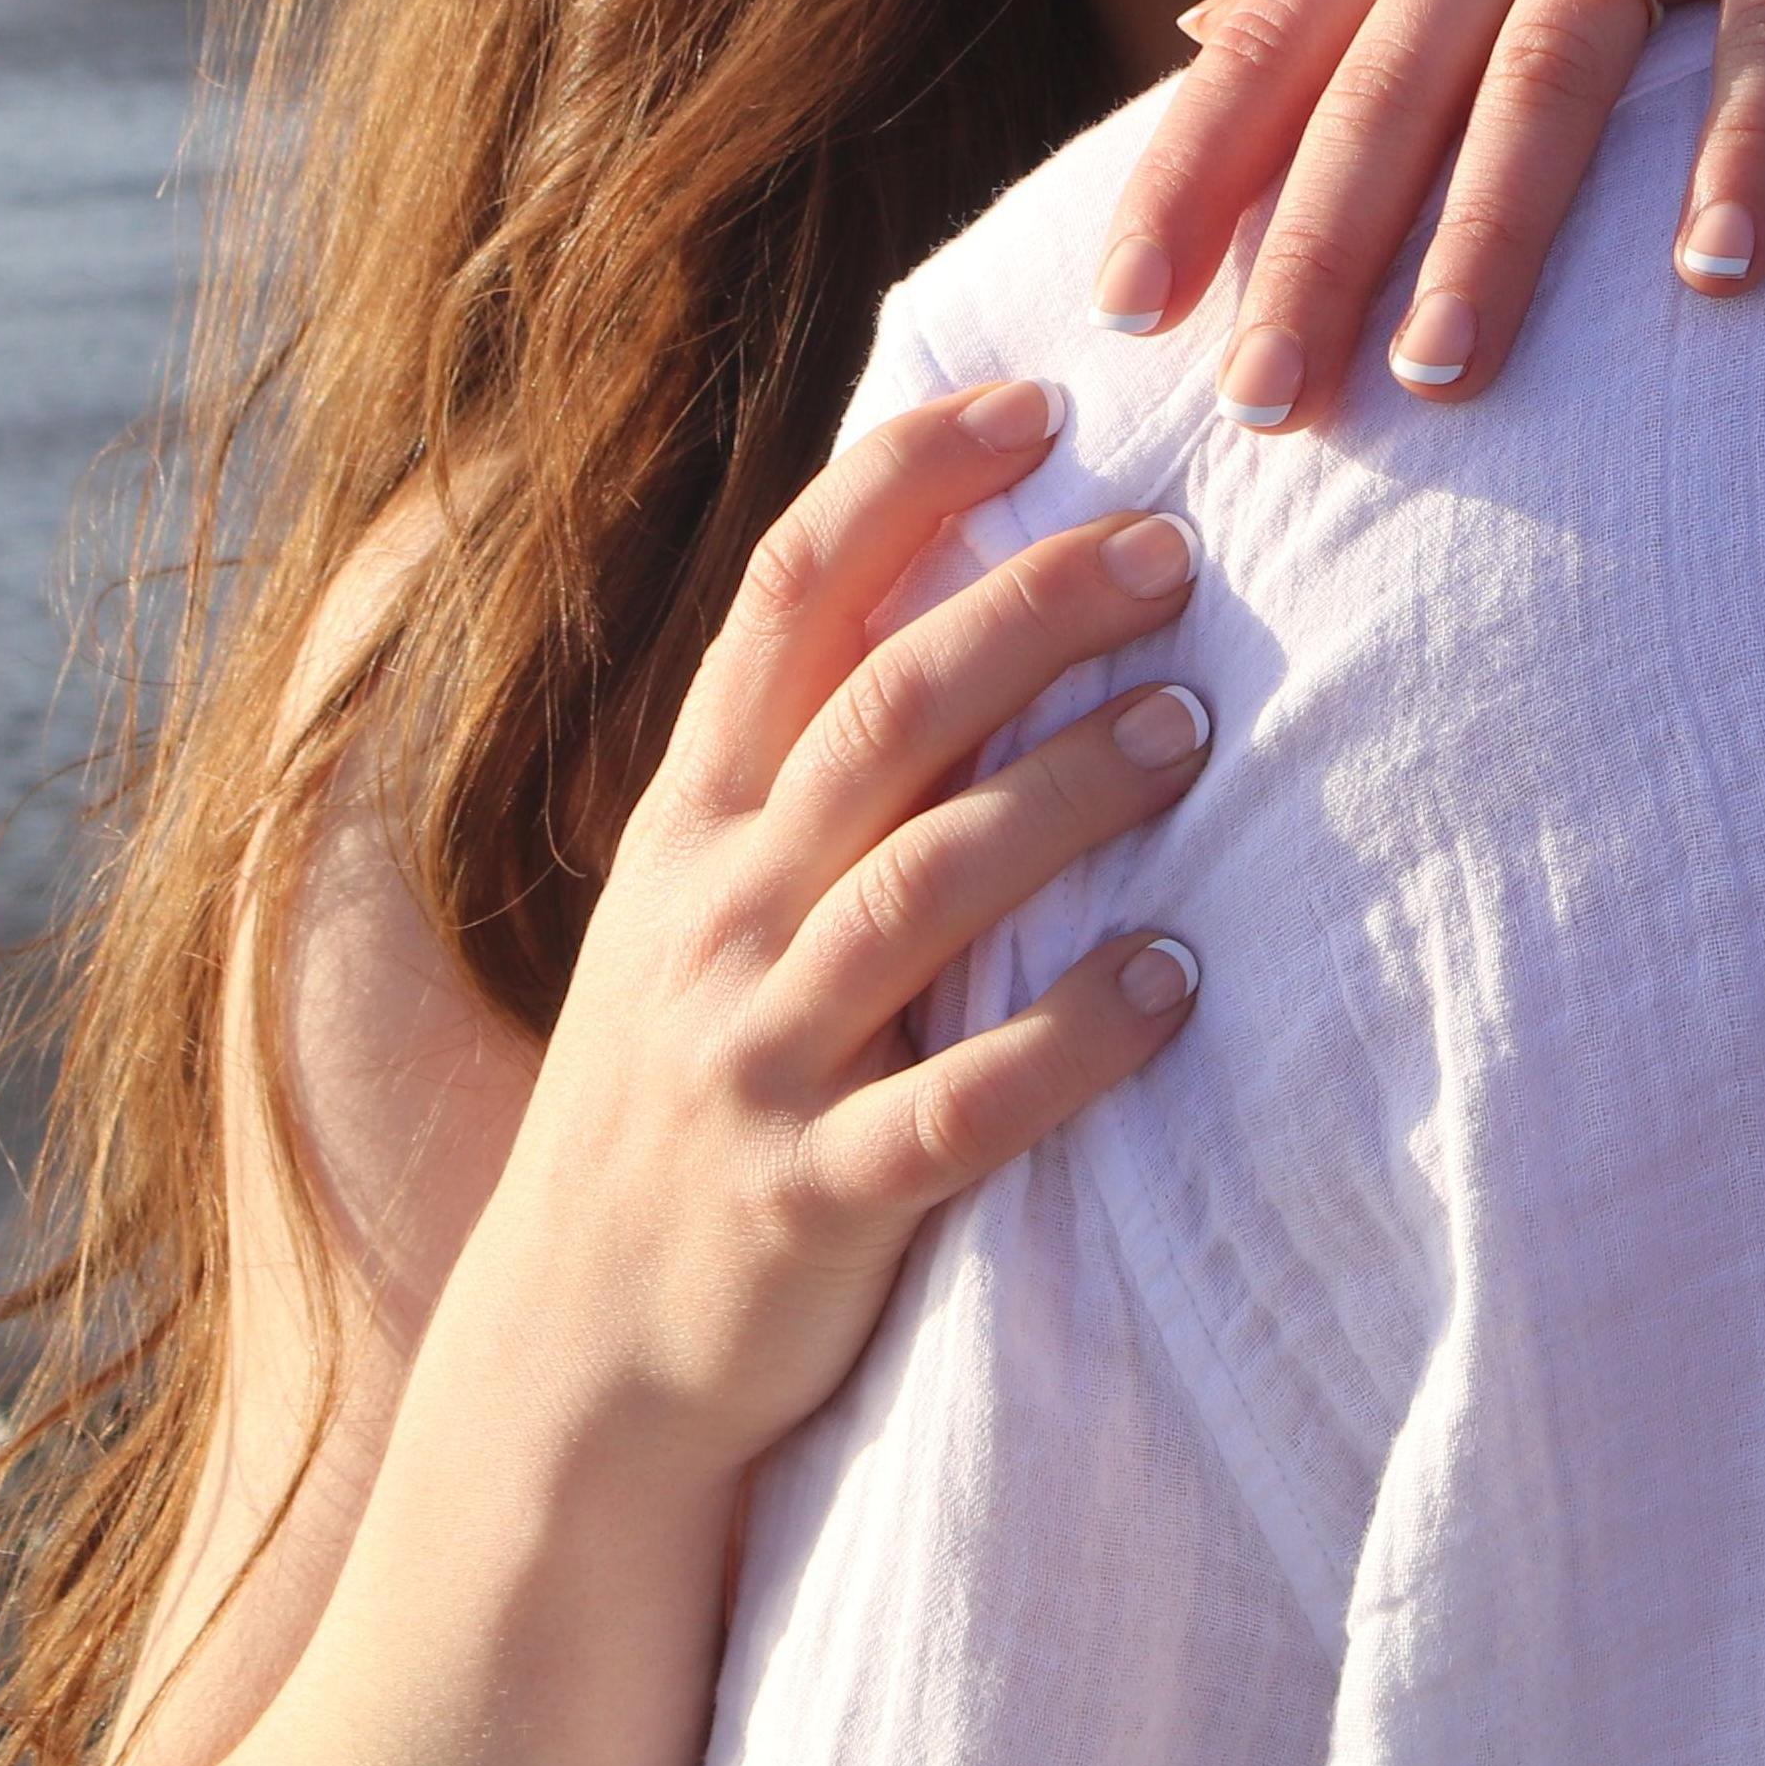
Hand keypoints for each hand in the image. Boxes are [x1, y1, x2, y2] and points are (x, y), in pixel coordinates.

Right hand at [420, 380, 1212, 1478]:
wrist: (570, 1362)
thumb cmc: (684, 1079)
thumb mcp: (698, 897)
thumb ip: (805, 753)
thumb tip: (970, 566)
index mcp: (694, 816)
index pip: (792, 594)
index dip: (909, 481)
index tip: (1041, 402)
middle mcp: (716, 912)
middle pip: (882, 715)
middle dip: (1029, 613)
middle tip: (1171, 552)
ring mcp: (756, 1056)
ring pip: (923, 888)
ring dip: (1069, 795)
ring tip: (1194, 724)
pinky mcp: (810, 1203)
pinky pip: (954, 1110)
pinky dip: (1071, 1040)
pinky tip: (1176, 981)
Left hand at [1097, 0, 1764, 427]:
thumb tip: (1213, 36)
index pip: (1285, 28)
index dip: (1197, 168)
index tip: (1121, 310)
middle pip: (1395, 73)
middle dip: (1318, 243)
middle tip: (1265, 406)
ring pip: (1555, 63)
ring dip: (1494, 222)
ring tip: (1444, 371)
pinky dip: (1747, 148)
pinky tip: (1720, 271)